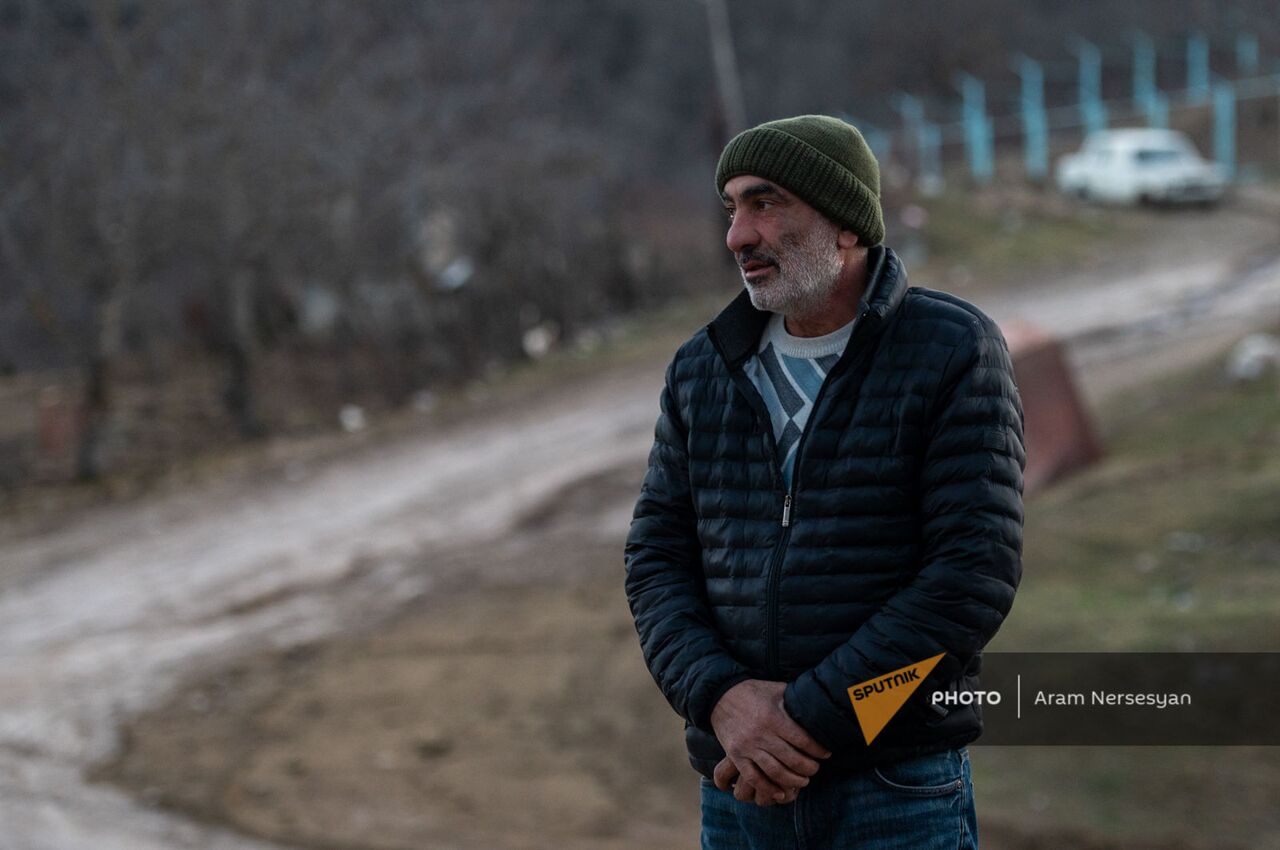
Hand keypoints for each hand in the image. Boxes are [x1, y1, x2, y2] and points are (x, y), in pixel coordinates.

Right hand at [710, 679, 829, 805]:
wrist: (719, 695)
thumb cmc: (753, 692)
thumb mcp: (776, 690)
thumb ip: (794, 700)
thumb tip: (819, 704)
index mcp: (773, 717)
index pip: (803, 740)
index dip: (818, 750)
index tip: (826, 754)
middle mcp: (761, 733)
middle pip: (792, 759)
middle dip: (809, 768)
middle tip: (815, 769)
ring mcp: (747, 746)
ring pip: (775, 772)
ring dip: (793, 781)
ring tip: (803, 781)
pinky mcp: (736, 755)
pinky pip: (753, 777)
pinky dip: (768, 788)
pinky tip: (780, 793)